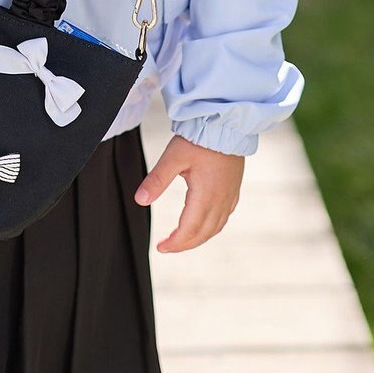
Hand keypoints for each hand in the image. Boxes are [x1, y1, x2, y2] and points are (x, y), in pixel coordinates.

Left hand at [134, 134, 243, 251]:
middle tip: (167, 246)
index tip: (160, 247)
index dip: (175, 243)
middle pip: (203, 233)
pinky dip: (212, 226)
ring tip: (182, 239)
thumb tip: (140, 200)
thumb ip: (157, 180)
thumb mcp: (173, 157)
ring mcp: (229, 195)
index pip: (189, 230)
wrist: (228, 125)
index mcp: (205, 196)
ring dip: (198, 237)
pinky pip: (225, 216)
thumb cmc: (200, 139)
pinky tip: (205, 222)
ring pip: (215, 227)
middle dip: (184, 244)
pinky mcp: (234, 188)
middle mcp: (220, 200)